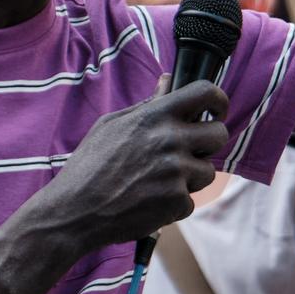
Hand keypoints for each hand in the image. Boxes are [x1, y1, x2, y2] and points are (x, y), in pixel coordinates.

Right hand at [43, 77, 229, 252]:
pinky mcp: (176, 201)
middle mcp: (170, 140)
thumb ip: (146, 104)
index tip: (216, 110)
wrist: (75, 211)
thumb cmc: (89, 166)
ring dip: (190, 178)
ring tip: (158, 182)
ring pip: (207, 171)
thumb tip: (168, 82)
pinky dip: (173, 204)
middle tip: (191, 152)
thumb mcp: (111, 125)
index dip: (218, 100)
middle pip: (219, 134)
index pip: (206, 92)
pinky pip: (190, 201)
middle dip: (209, 143)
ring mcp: (176, 172)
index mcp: (155, 116)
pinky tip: (149, 202)